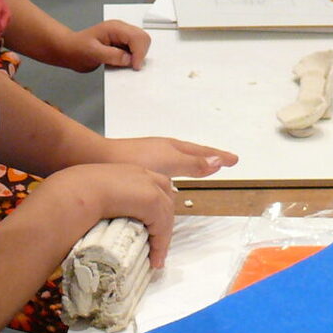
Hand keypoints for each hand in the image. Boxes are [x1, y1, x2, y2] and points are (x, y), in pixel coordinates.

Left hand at [46, 19, 152, 71]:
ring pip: (141, 44)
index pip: (137, 37)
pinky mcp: (121, 45)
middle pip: (143, 38)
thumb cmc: (77, 48)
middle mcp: (120, 30)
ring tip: (127, 65)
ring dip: (138, 56)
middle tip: (132, 66)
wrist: (70, 50)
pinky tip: (123, 64)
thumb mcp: (93, 53)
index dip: (139, 53)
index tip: (134, 66)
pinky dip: (133, 58)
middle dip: (141, 53)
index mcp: (115, 28)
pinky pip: (134, 50)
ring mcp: (122, 37)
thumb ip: (112, 55)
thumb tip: (128, 59)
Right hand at [48, 161, 181, 266]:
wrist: (72, 192)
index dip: (153, 206)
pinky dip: (161, 244)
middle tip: (157, 242)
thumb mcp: (87, 193)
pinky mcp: (151, 200)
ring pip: (166, 212)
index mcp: (123, 171)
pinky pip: (163, 225)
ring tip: (156, 257)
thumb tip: (95, 221)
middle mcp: (138, 174)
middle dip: (163, 220)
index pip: (150, 184)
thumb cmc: (70, 192)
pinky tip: (155, 258)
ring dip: (163, 235)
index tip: (150, 225)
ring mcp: (146, 185)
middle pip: (165, 196)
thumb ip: (98, 201)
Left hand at [105, 135, 236, 180]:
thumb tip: (218, 161)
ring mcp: (150, 158)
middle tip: (222, 162)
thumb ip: (193, 163)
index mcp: (172, 148)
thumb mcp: (168, 163)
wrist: (98, 160)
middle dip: (207, 158)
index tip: (234, 160)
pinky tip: (167, 183)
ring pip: (177, 162)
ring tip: (198, 171)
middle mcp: (162, 150)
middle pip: (191, 154)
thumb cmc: (133, 160)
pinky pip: (164, 169)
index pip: (201, 152)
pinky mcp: (137, 167)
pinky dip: (173, 173)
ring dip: (190, 165)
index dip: (218, 157)